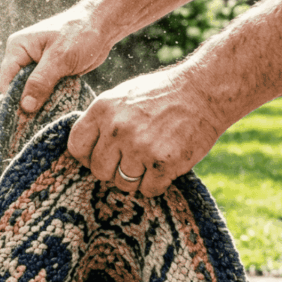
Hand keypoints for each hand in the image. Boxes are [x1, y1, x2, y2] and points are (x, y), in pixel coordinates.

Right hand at [0, 6, 112, 112]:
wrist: (102, 25)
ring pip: (32, 92)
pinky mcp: (50, 72)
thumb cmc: (79, 34)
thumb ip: (40, 82)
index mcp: (17, 48)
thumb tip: (25, 106)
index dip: (14, 100)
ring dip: (41, 103)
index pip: (6, 81)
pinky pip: (45, 91)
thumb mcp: (59, 58)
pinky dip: (51, 99)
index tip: (24, 119)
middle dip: (28, 104)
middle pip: (18, 88)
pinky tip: (58, 109)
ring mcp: (37, 65)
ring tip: (50, 117)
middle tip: (39, 122)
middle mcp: (23, 57)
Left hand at [67, 68, 225, 196]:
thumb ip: (103, 120)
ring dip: (136, 179)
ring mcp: (139, 148)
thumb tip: (87, 149)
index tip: (101, 157)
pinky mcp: (163, 164)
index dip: (87, 157)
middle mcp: (117, 129)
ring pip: (123, 184)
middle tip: (131, 161)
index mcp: (102, 109)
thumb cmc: (163, 93)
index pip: (76, 147)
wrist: (205, 91)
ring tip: (150, 161)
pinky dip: (157, 184)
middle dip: (113, 170)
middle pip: (99, 171)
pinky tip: (165, 167)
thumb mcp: (123, 95)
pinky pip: (148, 190)